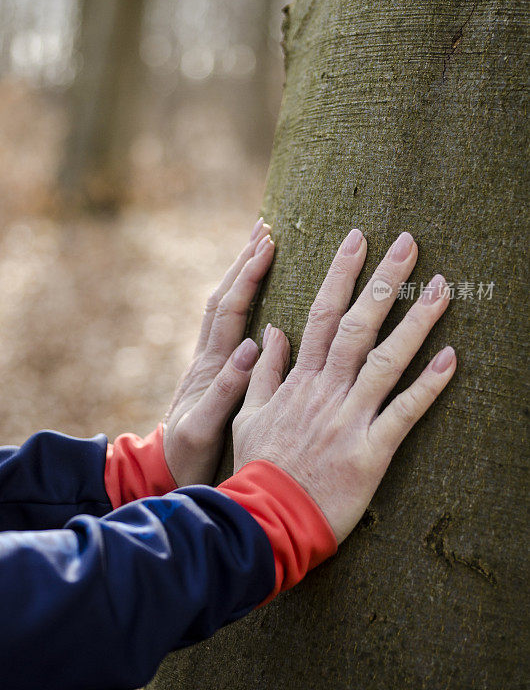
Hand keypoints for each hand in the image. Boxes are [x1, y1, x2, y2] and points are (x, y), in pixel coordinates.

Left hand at [163, 218, 274, 485]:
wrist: (164, 472)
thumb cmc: (187, 457)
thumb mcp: (203, 429)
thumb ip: (225, 390)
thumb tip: (251, 345)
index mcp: (209, 367)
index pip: (229, 310)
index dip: (247, 276)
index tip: (267, 245)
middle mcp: (208, 357)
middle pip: (224, 298)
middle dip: (243, 262)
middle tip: (264, 229)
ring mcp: (210, 363)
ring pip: (223, 308)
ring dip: (240, 275)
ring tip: (260, 247)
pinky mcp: (214, 372)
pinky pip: (228, 325)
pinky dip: (241, 300)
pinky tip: (256, 293)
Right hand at [232, 229, 455, 543]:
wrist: (267, 518)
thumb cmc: (260, 467)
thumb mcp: (250, 414)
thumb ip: (263, 371)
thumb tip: (270, 331)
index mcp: (301, 379)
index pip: (322, 313)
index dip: (342, 274)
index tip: (358, 240)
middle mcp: (327, 389)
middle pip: (359, 324)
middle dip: (385, 280)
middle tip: (410, 243)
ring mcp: (349, 417)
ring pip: (387, 359)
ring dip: (416, 321)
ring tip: (442, 287)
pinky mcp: (371, 450)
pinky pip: (404, 411)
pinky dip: (429, 384)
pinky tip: (453, 358)